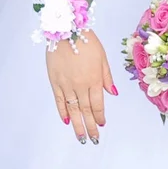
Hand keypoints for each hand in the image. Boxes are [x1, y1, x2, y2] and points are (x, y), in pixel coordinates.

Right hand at [46, 30, 116, 144]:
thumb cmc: (87, 40)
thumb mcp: (103, 56)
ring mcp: (66, 84)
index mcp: (94, 79)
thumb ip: (107, 77)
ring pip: (73, 109)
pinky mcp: (54, 81)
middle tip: (93, 140)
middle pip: (86, 110)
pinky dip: (62, 111)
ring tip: (81, 138)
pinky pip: (59, 100)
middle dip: (90, 127)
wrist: (66, 28)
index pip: (98, 104)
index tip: (101, 125)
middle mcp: (80, 85)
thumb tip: (113, 94)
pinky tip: (66, 121)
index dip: (100, 116)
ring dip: (77, 125)